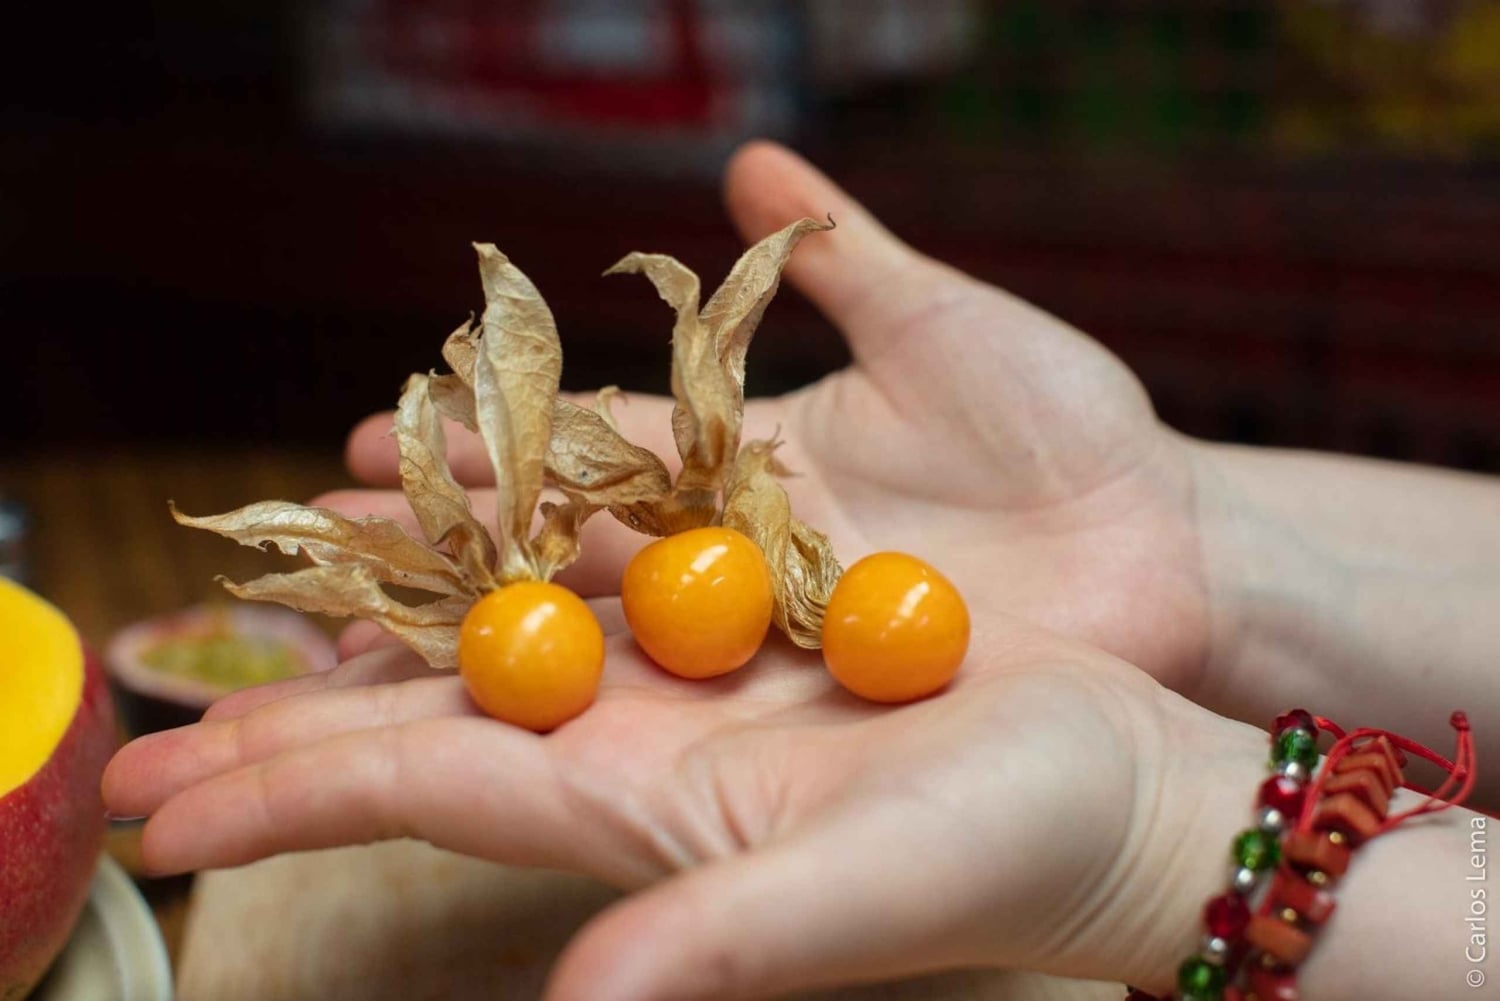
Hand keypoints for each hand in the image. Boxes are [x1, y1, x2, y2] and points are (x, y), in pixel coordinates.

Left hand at [103, 615, 1263, 999]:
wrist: (1118, 790)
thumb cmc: (1019, 850)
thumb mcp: (870, 894)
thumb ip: (724, 948)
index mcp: (640, 811)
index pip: (424, 793)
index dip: (284, 790)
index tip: (154, 804)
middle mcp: (644, 748)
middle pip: (430, 720)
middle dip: (292, 721)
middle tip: (159, 712)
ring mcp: (696, 680)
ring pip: (508, 625)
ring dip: (395, 608)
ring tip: (290, 581)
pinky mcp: (756, 617)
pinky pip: (614, 554)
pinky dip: (529, 526)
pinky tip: (474, 505)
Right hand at [326, 141, 1209, 695]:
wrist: (1172, 549)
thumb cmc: (1073, 431)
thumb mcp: (947, 323)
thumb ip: (839, 255)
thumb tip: (749, 163)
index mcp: (753, 457)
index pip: (587, 450)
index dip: (486, 448)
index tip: (372, 445)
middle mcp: (740, 554)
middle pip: (563, 559)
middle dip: (440, 569)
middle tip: (312, 579)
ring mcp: (774, 642)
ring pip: (599, 653)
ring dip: (479, 665)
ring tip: (350, 679)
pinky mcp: (820, 713)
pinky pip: (686, 725)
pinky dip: (587, 734)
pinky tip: (490, 747)